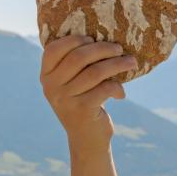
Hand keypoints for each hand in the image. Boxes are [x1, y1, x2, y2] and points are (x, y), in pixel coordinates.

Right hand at [40, 35, 136, 154]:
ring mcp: (65, 99)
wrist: (85, 138)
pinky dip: (117, 87)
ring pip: (95, 72)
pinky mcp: (82, 110)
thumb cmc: (81, 100)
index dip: (73, 40)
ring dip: (116, 64)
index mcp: (45, 75)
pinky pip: (105, 89)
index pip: (53, 49)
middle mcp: (51, 86)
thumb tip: (98, 37)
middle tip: (118, 48)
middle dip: (102, 49)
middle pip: (78, 57)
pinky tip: (121, 93)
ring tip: (130, 62)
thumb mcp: (69, 83)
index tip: (91, 39)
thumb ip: (73, 64)